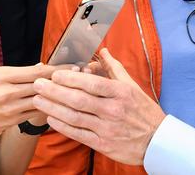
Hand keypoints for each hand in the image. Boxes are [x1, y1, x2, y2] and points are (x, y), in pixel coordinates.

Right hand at [0, 64, 71, 142]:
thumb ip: (15, 71)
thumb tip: (39, 67)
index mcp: (1, 76)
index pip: (35, 71)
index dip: (56, 68)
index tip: (72, 64)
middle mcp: (7, 93)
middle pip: (42, 85)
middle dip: (63, 79)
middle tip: (82, 74)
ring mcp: (10, 109)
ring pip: (42, 100)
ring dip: (60, 95)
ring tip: (77, 89)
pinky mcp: (13, 121)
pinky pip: (35, 113)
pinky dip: (48, 107)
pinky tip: (61, 103)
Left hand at [33, 49, 164, 165]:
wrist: (156, 141)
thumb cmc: (143, 111)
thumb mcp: (132, 86)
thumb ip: (114, 68)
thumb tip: (103, 51)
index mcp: (120, 93)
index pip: (92, 84)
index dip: (71, 79)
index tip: (55, 74)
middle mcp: (113, 110)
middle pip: (78, 100)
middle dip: (55, 91)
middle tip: (38, 84)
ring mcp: (107, 128)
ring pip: (74, 117)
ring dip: (53, 108)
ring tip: (38, 100)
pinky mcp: (102, 144)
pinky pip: (78, 134)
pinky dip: (62, 126)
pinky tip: (50, 118)